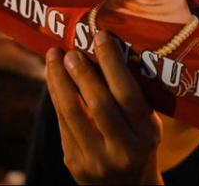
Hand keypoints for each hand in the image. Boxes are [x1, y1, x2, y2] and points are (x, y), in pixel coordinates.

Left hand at [45, 30, 162, 184]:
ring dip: (59, 81)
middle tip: (70, 49)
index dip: (112, 63)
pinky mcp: (74, 163)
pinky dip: (56, 96)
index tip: (100, 36)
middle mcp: (123, 150)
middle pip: (99, 104)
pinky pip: (61, 123)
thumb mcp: (146, 123)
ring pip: (72, 113)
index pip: (128, 94)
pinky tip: (52, 77)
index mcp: (146, 135)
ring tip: (53, 57)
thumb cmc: (138, 142)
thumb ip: (130, 95)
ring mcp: (96, 160)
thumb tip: (105, 48)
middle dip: (82, 72)